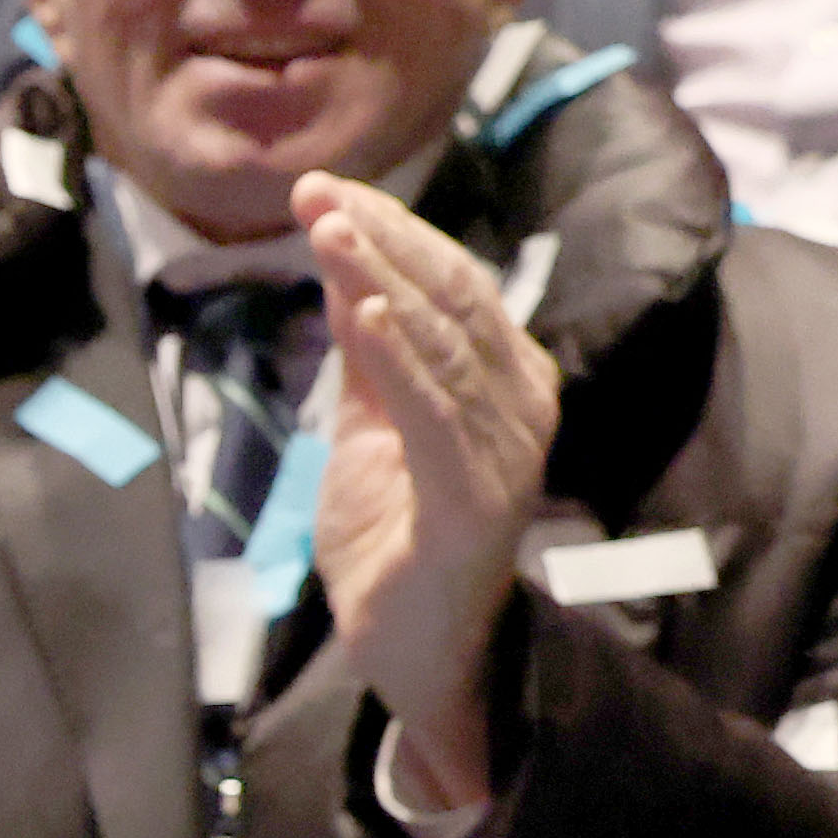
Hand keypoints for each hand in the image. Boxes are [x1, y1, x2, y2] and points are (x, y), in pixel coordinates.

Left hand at [302, 173, 557, 812]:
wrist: (416, 650)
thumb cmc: (396, 534)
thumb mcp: (370, 424)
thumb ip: (368, 351)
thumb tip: (346, 264)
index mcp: (505, 379)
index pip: (449, 283)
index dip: (389, 230)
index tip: (322, 188)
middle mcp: (522, 405)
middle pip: (451, 299)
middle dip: (382, 238)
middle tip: (315, 192)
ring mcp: (507, 453)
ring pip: (444, 346)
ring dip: (384, 281)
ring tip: (331, 231)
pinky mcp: (475, 503)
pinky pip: (436, 416)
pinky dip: (403, 360)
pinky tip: (369, 314)